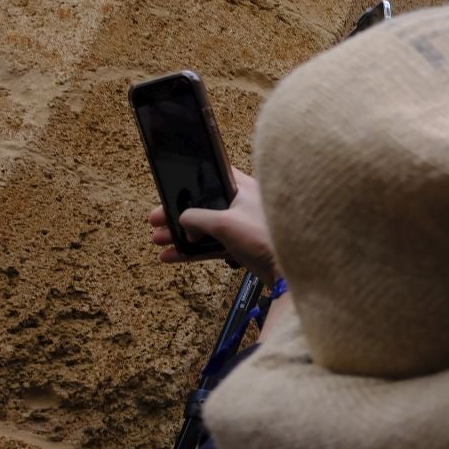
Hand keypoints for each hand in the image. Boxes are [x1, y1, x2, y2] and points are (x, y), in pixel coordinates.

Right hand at [151, 170, 278, 281]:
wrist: (291, 270)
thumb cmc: (266, 237)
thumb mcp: (224, 222)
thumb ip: (197, 218)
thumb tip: (183, 222)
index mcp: (244, 187)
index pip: (211, 177)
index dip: (188, 184)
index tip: (168, 193)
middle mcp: (245, 203)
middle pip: (204, 205)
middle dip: (178, 215)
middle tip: (156, 222)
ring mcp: (245, 225)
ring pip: (207, 227)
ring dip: (182, 234)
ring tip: (159, 241)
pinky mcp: (245, 246)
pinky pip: (214, 245)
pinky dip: (194, 251)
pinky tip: (173, 256)